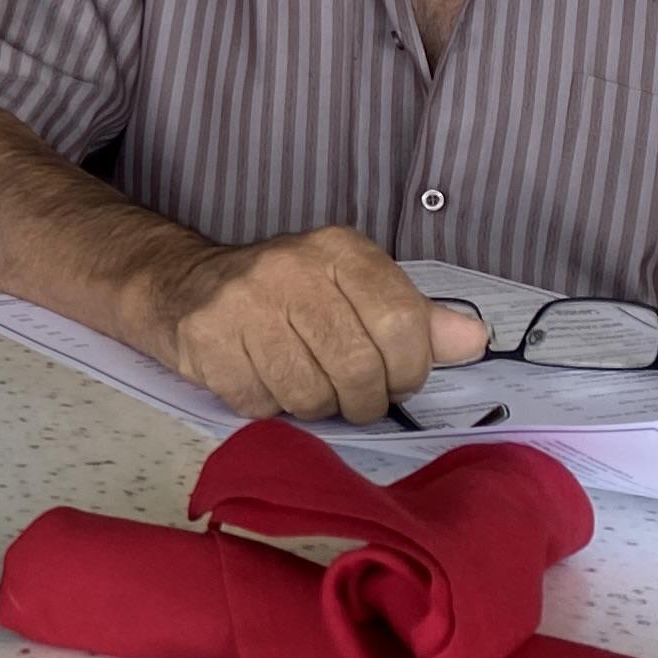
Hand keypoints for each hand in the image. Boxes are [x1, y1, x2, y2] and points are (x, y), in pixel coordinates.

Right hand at [147, 226, 487, 422]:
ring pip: (310, 395)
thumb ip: (415, 318)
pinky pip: (261, 405)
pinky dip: (269, 408)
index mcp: (340, 250)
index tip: (397, 379)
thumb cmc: (286, 295)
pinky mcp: (207, 338)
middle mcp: (291, 267)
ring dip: (315, 407)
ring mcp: (244, 303)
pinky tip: (263, 381)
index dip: (409, 369)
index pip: (403, 323)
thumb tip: (473, 339)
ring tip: (305, 386)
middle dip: (364, 401)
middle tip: (354, 398)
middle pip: (359, 368)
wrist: (184, 286)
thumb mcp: (355, 291)